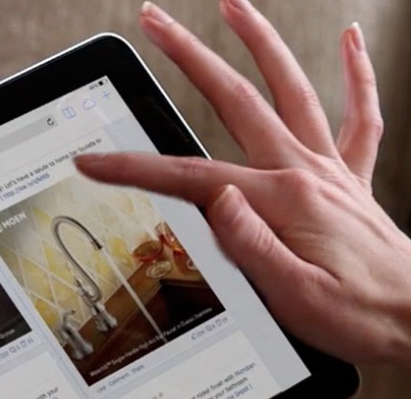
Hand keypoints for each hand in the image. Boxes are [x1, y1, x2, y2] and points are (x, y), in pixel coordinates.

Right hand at [75, 0, 410, 367]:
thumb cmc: (357, 314)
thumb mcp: (293, 297)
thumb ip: (251, 245)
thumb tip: (218, 199)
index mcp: (280, 201)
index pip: (191, 177)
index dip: (134, 168)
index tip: (94, 160)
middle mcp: (304, 172)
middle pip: (235, 100)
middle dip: (188, 57)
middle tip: (156, 22)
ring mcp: (328, 170)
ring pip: (290, 89)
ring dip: (260, 42)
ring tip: (232, 5)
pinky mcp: (349, 179)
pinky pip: (359, 115)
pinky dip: (356, 74)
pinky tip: (349, 40)